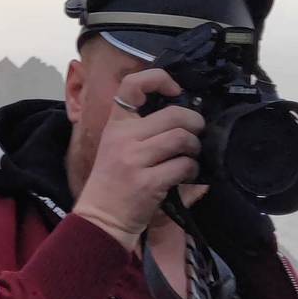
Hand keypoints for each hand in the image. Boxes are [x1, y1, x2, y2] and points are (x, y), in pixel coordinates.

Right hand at [72, 74, 204, 248]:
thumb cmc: (114, 183)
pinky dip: (192, 170)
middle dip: (194, 124)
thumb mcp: (117, 146)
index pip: (132, 85)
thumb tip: (181, 114)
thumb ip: (141, 128)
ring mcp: (135, 160)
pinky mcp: (148, 182)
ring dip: (195, 148)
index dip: (159, 79)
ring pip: (182, 138)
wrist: (101, 219)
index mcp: (115, 125)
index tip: (175, 91)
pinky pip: (183, 166)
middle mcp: (123, 138)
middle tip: (196, 135)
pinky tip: (186, 175)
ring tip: (190, 157)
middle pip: (174, 115)